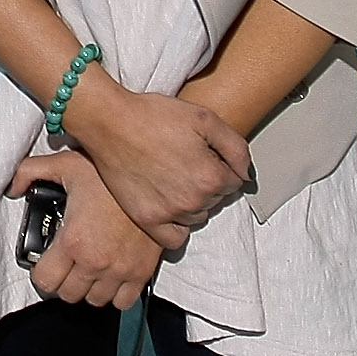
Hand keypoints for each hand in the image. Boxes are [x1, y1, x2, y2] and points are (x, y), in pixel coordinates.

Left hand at [9, 153, 162, 308]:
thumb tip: (12, 187)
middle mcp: (95, 262)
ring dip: (88, 288)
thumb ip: (29, 173)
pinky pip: (123, 302)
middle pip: (68, 295)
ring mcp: (121, 270)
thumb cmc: (108, 173)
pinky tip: (110, 276)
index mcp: (72, 242)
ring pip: (95, 300)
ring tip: (88, 269)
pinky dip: (115, 294)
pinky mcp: (143, 272)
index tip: (44, 264)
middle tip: (66, 265)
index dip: (41, 273)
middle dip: (63, 281)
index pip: (45, 281)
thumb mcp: (64, 165)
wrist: (153, 177)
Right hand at [57, 73, 251, 252]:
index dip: (220, 164)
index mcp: (211, 176)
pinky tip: (171, 208)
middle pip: (217, 199)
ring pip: (198, 216)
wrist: (110, 122)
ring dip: (193, 201)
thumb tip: (246, 174)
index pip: (234, 181)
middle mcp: (193, 200)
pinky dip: (178, 227)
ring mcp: (169, 213)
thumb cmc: (153, 116)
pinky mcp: (147, 219)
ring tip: (174, 178)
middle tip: (185, 161)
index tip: (202, 153)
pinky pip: (175, 239)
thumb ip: (236, 148)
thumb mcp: (204, 118)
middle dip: (208, 182)